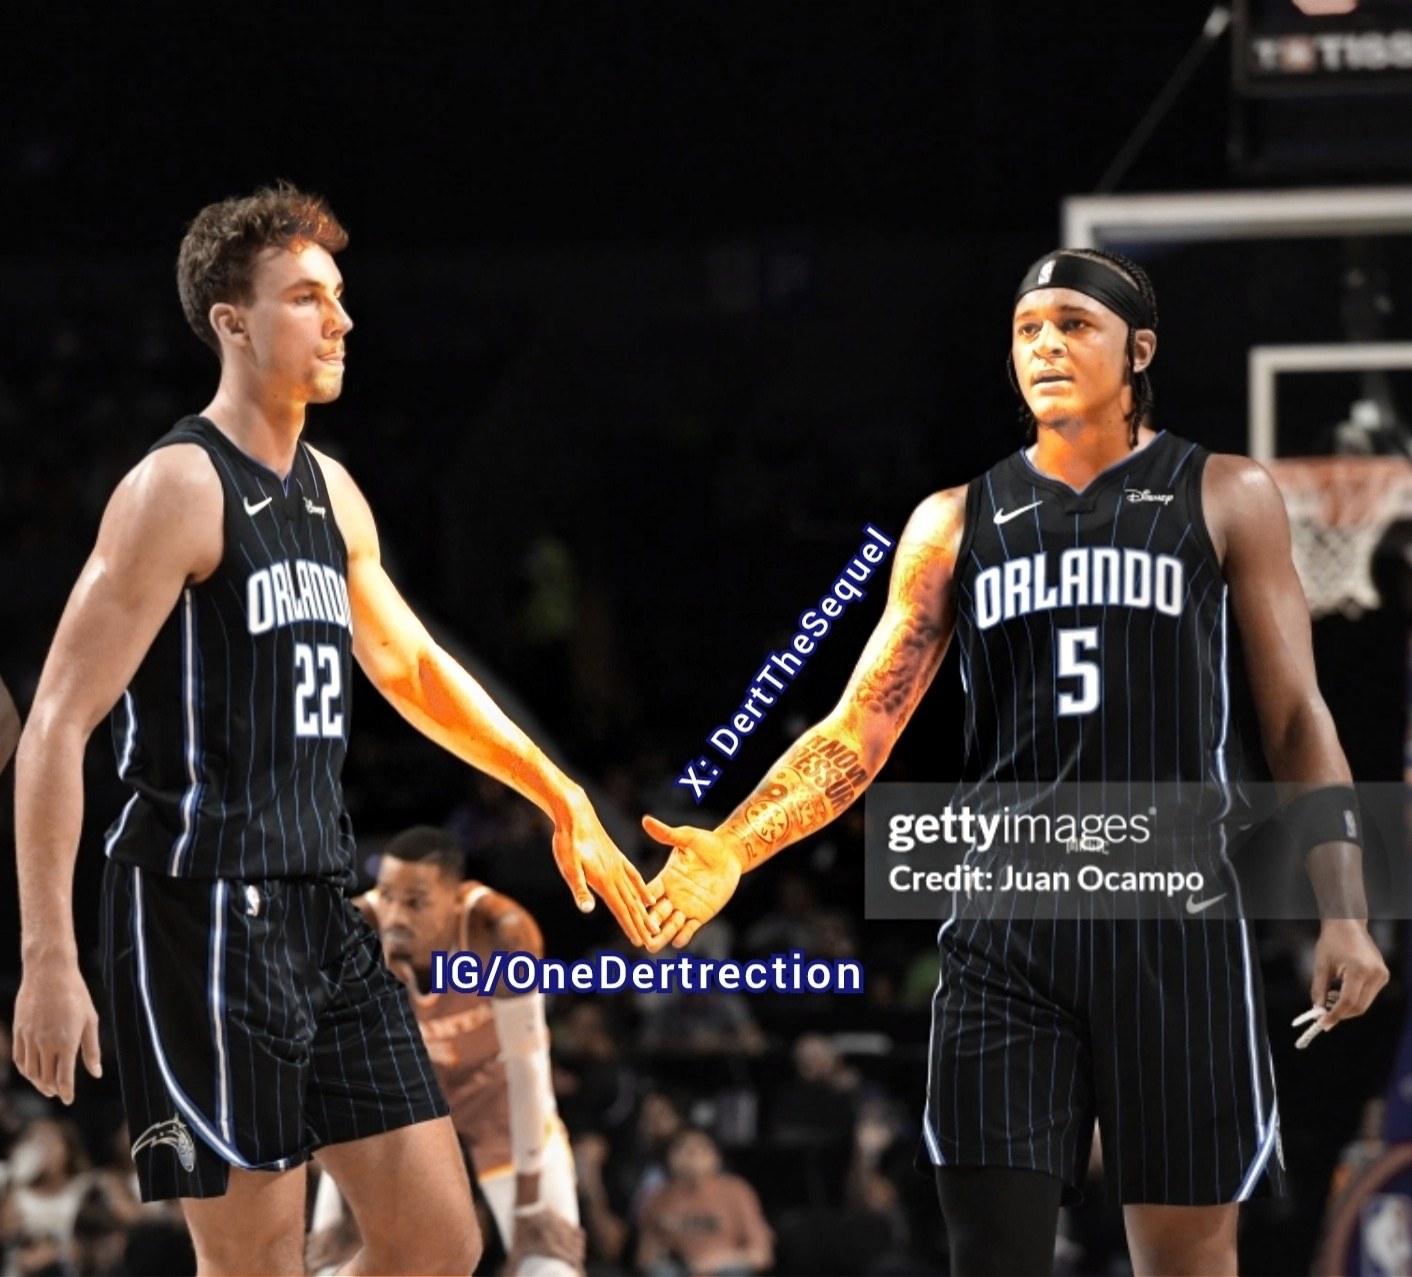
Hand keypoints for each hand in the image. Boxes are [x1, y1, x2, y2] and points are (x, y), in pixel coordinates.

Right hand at [12, 958, 101, 1104]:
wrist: (49, 973)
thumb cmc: (76, 995)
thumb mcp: (90, 1020)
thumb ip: (92, 1049)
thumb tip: (96, 1073)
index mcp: (66, 1041)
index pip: (64, 1078)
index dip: (66, 1092)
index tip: (68, 1100)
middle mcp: (45, 1043)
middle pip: (45, 1077)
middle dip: (53, 1089)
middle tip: (59, 1094)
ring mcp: (29, 1038)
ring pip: (30, 1071)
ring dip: (38, 1083)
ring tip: (47, 1086)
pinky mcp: (19, 1031)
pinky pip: (19, 1058)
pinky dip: (26, 1070)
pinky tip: (33, 1072)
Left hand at [506, 1206, 586, 1274]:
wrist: (527, 1206)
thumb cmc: (520, 1230)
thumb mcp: (517, 1249)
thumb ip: (512, 1265)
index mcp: (550, 1248)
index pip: (572, 1260)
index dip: (578, 1268)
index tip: (578, 1274)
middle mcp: (560, 1239)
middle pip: (577, 1253)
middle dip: (578, 1262)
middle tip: (575, 1268)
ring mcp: (563, 1230)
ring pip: (579, 1243)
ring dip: (580, 1252)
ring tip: (576, 1258)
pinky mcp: (564, 1221)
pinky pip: (578, 1232)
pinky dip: (581, 1239)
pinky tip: (580, 1243)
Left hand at [552, 790, 656, 946]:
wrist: (576, 815)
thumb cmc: (567, 842)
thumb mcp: (568, 867)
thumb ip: (579, 889)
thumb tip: (587, 910)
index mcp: (605, 881)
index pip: (620, 909)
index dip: (630, 926)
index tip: (640, 942)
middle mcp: (616, 875)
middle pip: (631, 904)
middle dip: (642, 924)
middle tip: (654, 941)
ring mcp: (618, 866)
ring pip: (635, 893)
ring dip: (644, 911)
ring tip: (654, 925)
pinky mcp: (617, 858)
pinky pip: (634, 877)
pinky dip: (642, 889)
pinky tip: (648, 898)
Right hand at [641, 816, 746, 950]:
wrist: (730, 854)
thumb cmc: (707, 843)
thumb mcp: (687, 838)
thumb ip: (667, 834)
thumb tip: (646, 820)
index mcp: (666, 878)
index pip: (648, 893)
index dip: (639, 902)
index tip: (627, 909)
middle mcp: (672, 895)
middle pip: (654, 914)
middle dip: (645, 924)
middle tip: (636, 935)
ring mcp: (686, 906)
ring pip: (669, 925)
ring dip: (660, 936)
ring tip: (651, 946)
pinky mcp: (701, 914)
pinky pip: (690, 928)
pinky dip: (683, 935)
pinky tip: (678, 941)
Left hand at [1303, 918, 1388, 1039]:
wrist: (1348, 924)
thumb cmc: (1332, 941)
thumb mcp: (1321, 965)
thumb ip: (1319, 989)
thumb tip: (1317, 1010)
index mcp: (1359, 970)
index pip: (1348, 1002)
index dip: (1335, 1015)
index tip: (1323, 1024)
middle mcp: (1375, 975)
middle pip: (1359, 1006)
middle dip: (1341, 1014)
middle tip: (1323, 1015)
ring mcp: (1382, 976)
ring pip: (1365, 1003)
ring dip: (1347, 1007)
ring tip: (1329, 999)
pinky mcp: (1383, 976)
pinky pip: (1368, 995)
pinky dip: (1355, 999)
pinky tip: (1340, 993)